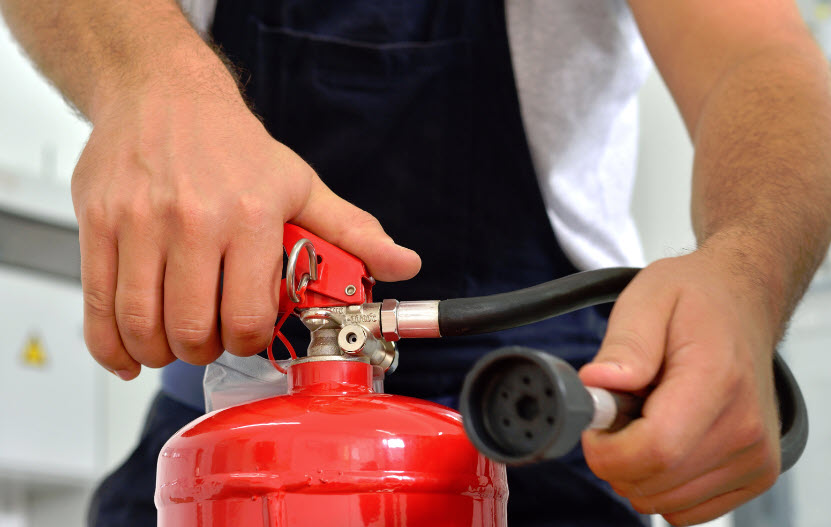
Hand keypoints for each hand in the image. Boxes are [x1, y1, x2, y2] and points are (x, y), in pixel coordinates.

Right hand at [72, 72, 419, 379]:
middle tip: (210, 339)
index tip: (246, 333)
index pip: (247, 314)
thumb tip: (402, 264)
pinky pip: (97, 305)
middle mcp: (191, 221)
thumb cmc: (231, 144)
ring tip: (174, 342)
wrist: (162, 92)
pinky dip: (110, 345)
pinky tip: (129, 353)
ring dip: (161, 352)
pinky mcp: (96, 224)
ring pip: (142, 324)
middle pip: (192, 329)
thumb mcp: (301, 184)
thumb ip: (351, 232)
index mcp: (250, 216)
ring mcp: (137, 224)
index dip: (247, 340)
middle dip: (204, 350)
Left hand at [579, 247, 780, 525]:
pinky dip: (663, 482)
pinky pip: (686, 509)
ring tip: (650, 416)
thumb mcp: (648, 299)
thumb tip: (598, 384)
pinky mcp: (755, 474)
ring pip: (664, 502)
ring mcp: (754, 456)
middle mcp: (744, 428)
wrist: (743, 303)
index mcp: (716, 381)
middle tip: (622, 409)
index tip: (596, 421)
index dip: (606, 448)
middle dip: (616, 455)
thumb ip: (624, 345)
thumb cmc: (696, 300)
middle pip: (653, 482)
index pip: (654, 450)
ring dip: (639, 468)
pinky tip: (668, 438)